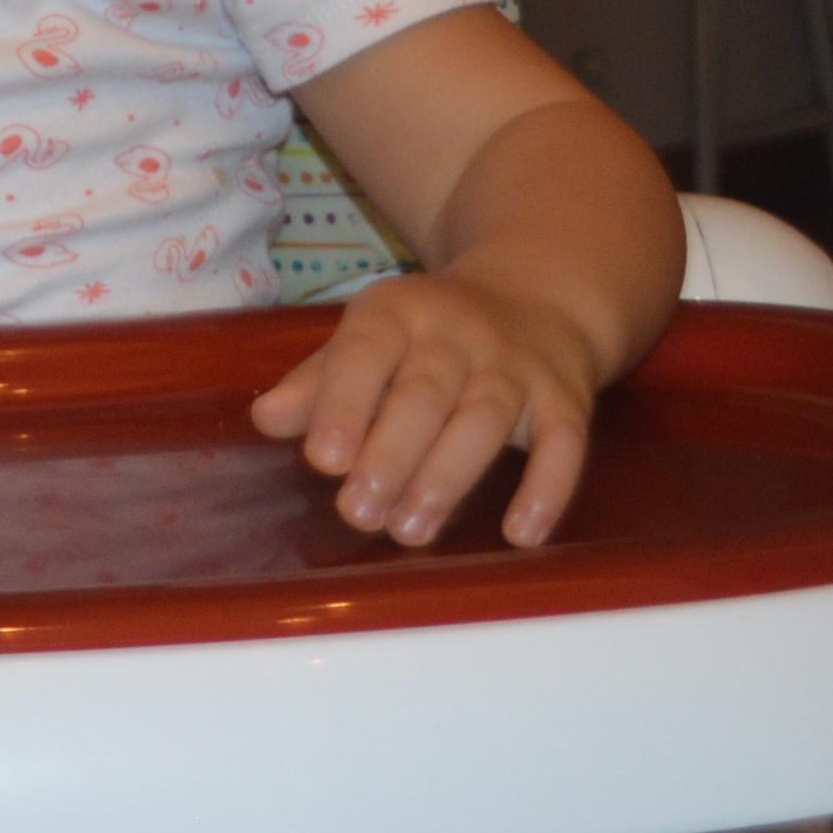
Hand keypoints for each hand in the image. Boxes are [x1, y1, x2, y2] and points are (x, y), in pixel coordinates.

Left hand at [250, 265, 615, 546]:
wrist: (536, 297)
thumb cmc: (426, 338)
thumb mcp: (368, 341)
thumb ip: (319, 383)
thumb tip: (265, 420)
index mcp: (396, 312)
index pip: (364, 352)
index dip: (344, 404)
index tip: (323, 460)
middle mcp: (458, 332)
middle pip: (424, 394)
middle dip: (390, 455)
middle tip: (358, 513)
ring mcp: (516, 364)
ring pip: (483, 419)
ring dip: (447, 478)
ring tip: (411, 531)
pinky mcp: (567, 398)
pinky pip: (565, 443)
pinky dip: (547, 489)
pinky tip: (521, 535)